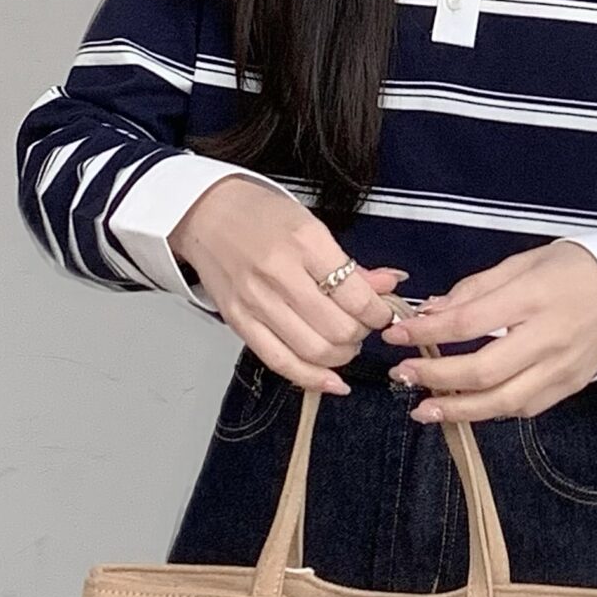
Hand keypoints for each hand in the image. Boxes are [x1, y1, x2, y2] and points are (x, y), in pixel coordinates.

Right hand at [170, 175, 407, 395]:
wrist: (206, 215)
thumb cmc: (260, 215)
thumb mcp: (313, 227)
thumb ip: (352, 265)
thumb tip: (390, 286)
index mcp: (305, 243)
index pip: (356, 295)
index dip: (379, 313)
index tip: (382, 313)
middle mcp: (280, 275)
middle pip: (338, 329)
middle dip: (361, 334)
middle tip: (362, 326)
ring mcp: (257, 302)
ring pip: (314, 351)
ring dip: (341, 356)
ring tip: (345, 343)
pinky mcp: (240, 323)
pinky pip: (280, 362)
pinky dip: (311, 378)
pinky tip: (330, 380)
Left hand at [381, 240, 596, 423]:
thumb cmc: (573, 268)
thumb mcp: (524, 262)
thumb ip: (476, 289)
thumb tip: (432, 312)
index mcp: (534, 297)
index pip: (469, 321)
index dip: (426, 331)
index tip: (395, 334)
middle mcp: (549, 337)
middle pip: (483, 370)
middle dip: (435, 376)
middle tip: (402, 375)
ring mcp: (562, 367)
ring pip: (503, 401)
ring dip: (457, 409)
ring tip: (424, 409)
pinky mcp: (570, 386)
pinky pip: (525, 407)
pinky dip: (492, 410)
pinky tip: (467, 407)